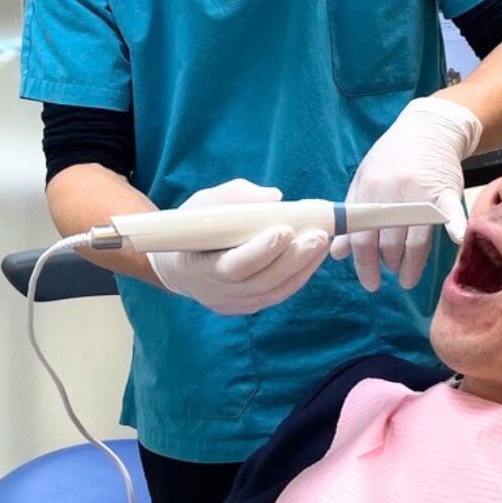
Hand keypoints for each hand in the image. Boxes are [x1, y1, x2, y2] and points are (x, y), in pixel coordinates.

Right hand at [147, 179, 328, 315]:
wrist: (178, 265)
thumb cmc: (190, 229)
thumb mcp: (202, 205)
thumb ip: (234, 197)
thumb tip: (275, 197)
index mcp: (198, 268)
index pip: (233, 266)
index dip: (260, 251)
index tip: (285, 229)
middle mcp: (217, 293)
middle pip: (261, 282)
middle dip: (294, 258)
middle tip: (319, 236)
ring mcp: (234, 304)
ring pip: (274, 291)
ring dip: (303, 267)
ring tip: (323, 242)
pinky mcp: (249, 305)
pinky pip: (277, 294)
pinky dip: (299, 275)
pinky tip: (314, 256)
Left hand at [332, 97, 481, 290]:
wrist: (426, 128)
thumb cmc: (391, 156)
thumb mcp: (363, 180)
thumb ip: (351, 216)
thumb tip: (337, 253)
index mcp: (369, 191)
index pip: (363, 237)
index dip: (365, 265)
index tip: (370, 283)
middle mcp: (392, 194)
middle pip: (389, 243)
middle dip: (389, 264)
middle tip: (391, 272)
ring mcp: (420, 193)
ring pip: (415, 239)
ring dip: (411, 264)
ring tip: (407, 278)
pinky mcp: (445, 190)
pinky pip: (449, 213)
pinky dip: (455, 226)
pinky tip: (456, 240)